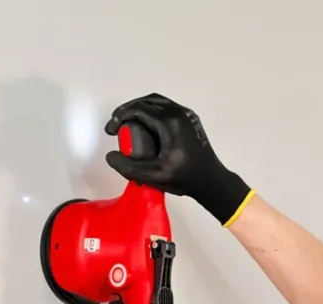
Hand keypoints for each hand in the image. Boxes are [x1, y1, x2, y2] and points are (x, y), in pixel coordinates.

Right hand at [104, 92, 254, 225]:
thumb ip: (128, 167)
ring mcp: (187, 115)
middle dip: (128, 111)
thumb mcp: (153, 176)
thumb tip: (111, 156)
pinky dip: (154, 113)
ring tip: (129, 124)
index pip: (137, 109)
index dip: (119, 117)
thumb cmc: (185, 178)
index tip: (112, 130)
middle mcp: (179, 113)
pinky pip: (168, 109)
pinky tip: (148, 127)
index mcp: (169, 122)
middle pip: (147, 102)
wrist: (211, 182)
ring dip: (141, 110)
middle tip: (117, 125)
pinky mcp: (191, 121)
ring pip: (158, 103)